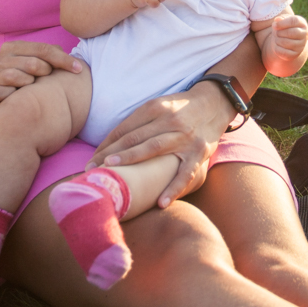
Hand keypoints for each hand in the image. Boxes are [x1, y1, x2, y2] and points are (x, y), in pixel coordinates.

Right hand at [0, 41, 83, 113]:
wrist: (0, 100)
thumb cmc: (25, 80)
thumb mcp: (38, 65)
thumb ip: (52, 56)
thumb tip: (72, 58)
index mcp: (13, 47)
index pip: (43, 49)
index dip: (63, 59)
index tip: (78, 69)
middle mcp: (0, 59)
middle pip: (32, 63)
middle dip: (46, 73)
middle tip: (49, 82)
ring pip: (16, 76)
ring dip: (30, 84)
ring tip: (34, 88)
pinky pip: (2, 93)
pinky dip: (14, 96)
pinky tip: (20, 98)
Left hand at [86, 82, 231, 206]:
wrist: (215, 104)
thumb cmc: (180, 109)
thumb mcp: (159, 106)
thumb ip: (139, 122)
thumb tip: (110, 144)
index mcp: (155, 107)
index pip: (125, 128)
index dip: (106, 144)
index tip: (92, 159)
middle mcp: (169, 120)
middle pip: (134, 138)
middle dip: (111, 154)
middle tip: (92, 169)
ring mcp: (184, 137)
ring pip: (153, 149)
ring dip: (131, 160)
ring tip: (114, 173)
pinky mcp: (199, 152)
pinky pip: (185, 173)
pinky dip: (173, 188)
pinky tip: (160, 202)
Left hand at [267, 14, 307, 60]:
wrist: (288, 41)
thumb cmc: (285, 28)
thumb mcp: (283, 21)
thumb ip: (280, 19)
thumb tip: (277, 20)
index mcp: (302, 23)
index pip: (294, 21)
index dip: (282, 23)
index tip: (274, 25)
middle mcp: (304, 35)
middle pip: (290, 33)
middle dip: (279, 32)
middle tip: (276, 32)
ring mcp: (301, 46)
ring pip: (286, 43)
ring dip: (277, 40)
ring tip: (277, 38)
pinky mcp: (295, 54)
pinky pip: (283, 52)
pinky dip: (277, 48)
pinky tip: (278, 45)